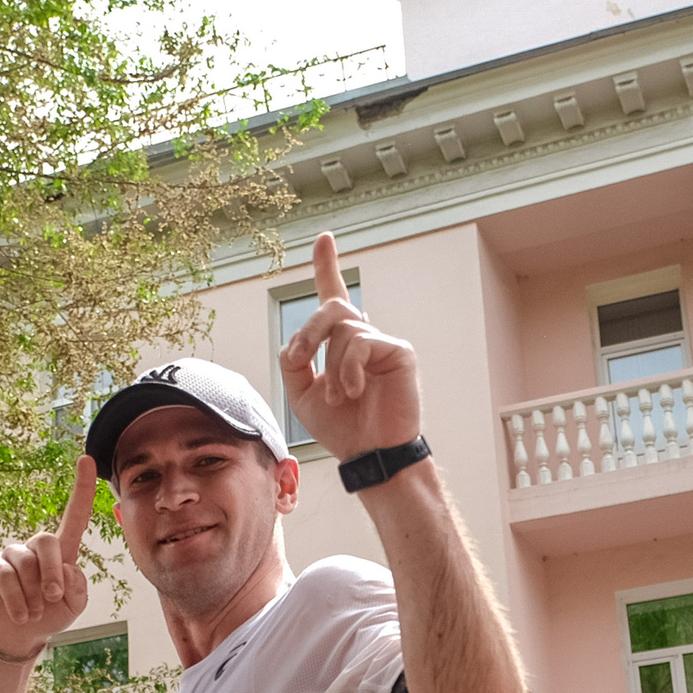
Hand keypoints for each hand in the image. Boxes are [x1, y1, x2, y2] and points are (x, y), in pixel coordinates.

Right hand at [0, 455, 97, 657]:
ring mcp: (12, 554)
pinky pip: (6, 575)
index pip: (74, 516)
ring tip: (34, 612)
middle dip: (52, 571)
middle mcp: (36, 547)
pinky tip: (21, 614)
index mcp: (62, 551)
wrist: (19, 635)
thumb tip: (67, 569)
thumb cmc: (49, 615)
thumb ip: (78, 588)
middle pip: (47, 540)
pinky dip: (17, 599)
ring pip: (26, 563)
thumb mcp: (73, 605)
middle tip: (52, 598)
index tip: (87, 459)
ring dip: (33, 594)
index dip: (82, 489)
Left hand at [278, 232, 420, 464]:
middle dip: (309, 332)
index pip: (333, 296)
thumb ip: (293, 363)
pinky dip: (349, 369)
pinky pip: (361, 343)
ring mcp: (383, 342)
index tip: (324, 238)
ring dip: (331, 367)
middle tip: (301, 361)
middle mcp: (363, 337)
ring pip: (342, 329)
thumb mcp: (302, 394)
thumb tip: (295, 342)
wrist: (369, 454)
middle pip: (331, 307)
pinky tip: (355, 390)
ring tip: (342, 396)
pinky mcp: (399, 351)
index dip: (327, 266)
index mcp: (341, 344)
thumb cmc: (342, 427)